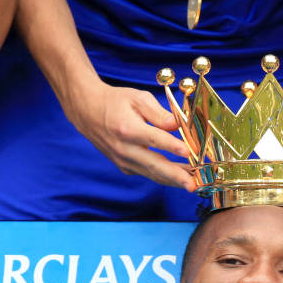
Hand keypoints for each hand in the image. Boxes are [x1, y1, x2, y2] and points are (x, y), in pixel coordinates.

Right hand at [65, 81, 193, 190]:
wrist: (88, 111)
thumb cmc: (115, 102)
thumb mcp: (138, 98)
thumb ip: (160, 113)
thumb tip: (178, 125)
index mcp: (127, 129)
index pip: (154, 139)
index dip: (172, 146)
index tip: (188, 152)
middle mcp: (124, 149)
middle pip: (154, 165)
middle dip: (176, 176)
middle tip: (193, 185)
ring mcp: (123, 161)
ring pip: (153, 174)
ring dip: (174, 180)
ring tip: (194, 184)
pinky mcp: (125, 167)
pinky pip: (147, 174)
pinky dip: (164, 177)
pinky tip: (180, 176)